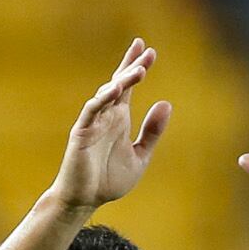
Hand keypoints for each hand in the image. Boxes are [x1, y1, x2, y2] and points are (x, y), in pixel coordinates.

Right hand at [51, 39, 170, 215]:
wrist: (85, 200)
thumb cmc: (109, 180)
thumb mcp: (140, 156)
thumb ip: (152, 132)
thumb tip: (166, 104)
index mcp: (119, 118)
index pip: (127, 86)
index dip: (136, 66)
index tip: (149, 50)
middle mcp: (106, 115)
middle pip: (118, 82)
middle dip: (131, 65)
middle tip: (146, 49)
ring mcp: (93, 121)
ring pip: (107, 93)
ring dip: (122, 80)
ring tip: (139, 70)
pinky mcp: (82, 131)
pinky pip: (92, 110)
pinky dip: (102, 98)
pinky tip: (114, 88)